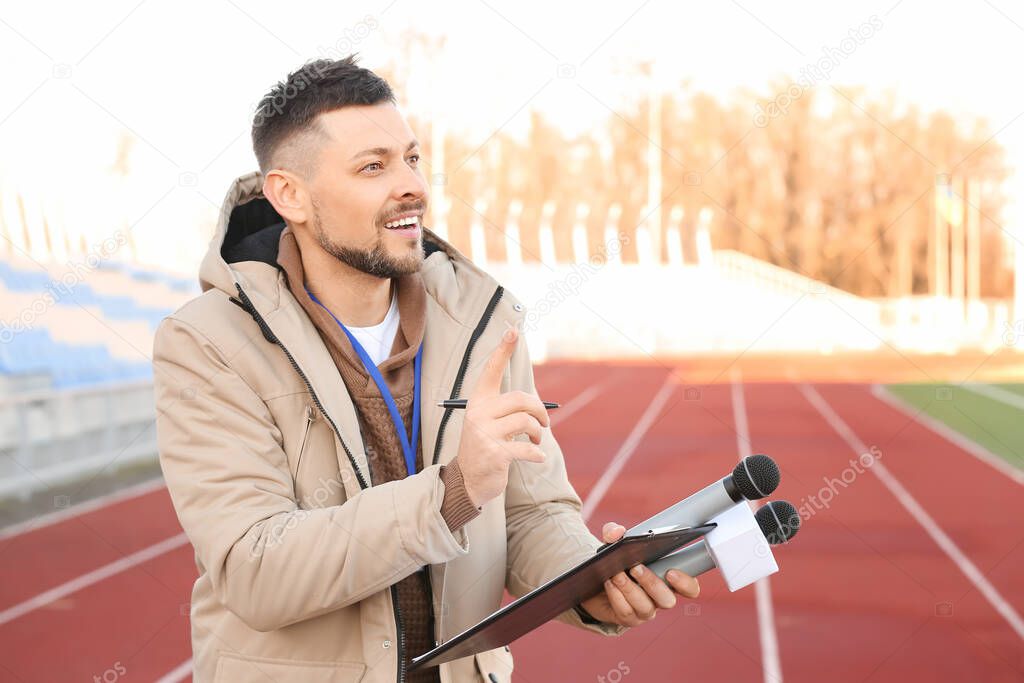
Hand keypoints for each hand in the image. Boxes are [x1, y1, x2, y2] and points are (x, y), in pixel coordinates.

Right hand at [455, 327, 549, 507]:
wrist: (468, 479)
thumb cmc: (485, 445)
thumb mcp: (489, 422)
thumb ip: (506, 409)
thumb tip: (538, 404)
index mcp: (478, 401)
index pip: (491, 371)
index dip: (503, 350)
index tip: (513, 330)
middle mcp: (478, 413)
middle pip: (521, 399)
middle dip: (540, 410)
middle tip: (545, 424)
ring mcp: (484, 433)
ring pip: (526, 422)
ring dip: (538, 433)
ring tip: (536, 440)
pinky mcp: (494, 453)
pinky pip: (526, 448)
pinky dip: (537, 454)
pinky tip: (537, 457)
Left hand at [578, 522, 700, 627]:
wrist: (594, 582)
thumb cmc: (614, 562)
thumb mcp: (613, 543)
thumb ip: (613, 532)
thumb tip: (618, 532)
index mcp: (667, 580)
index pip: (690, 588)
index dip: (687, 584)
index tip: (672, 572)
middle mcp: (660, 598)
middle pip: (668, 600)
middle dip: (652, 583)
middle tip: (635, 568)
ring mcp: (645, 611)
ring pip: (646, 607)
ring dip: (630, 589)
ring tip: (616, 574)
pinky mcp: (628, 618)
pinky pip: (626, 612)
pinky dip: (616, 596)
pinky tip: (609, 584)